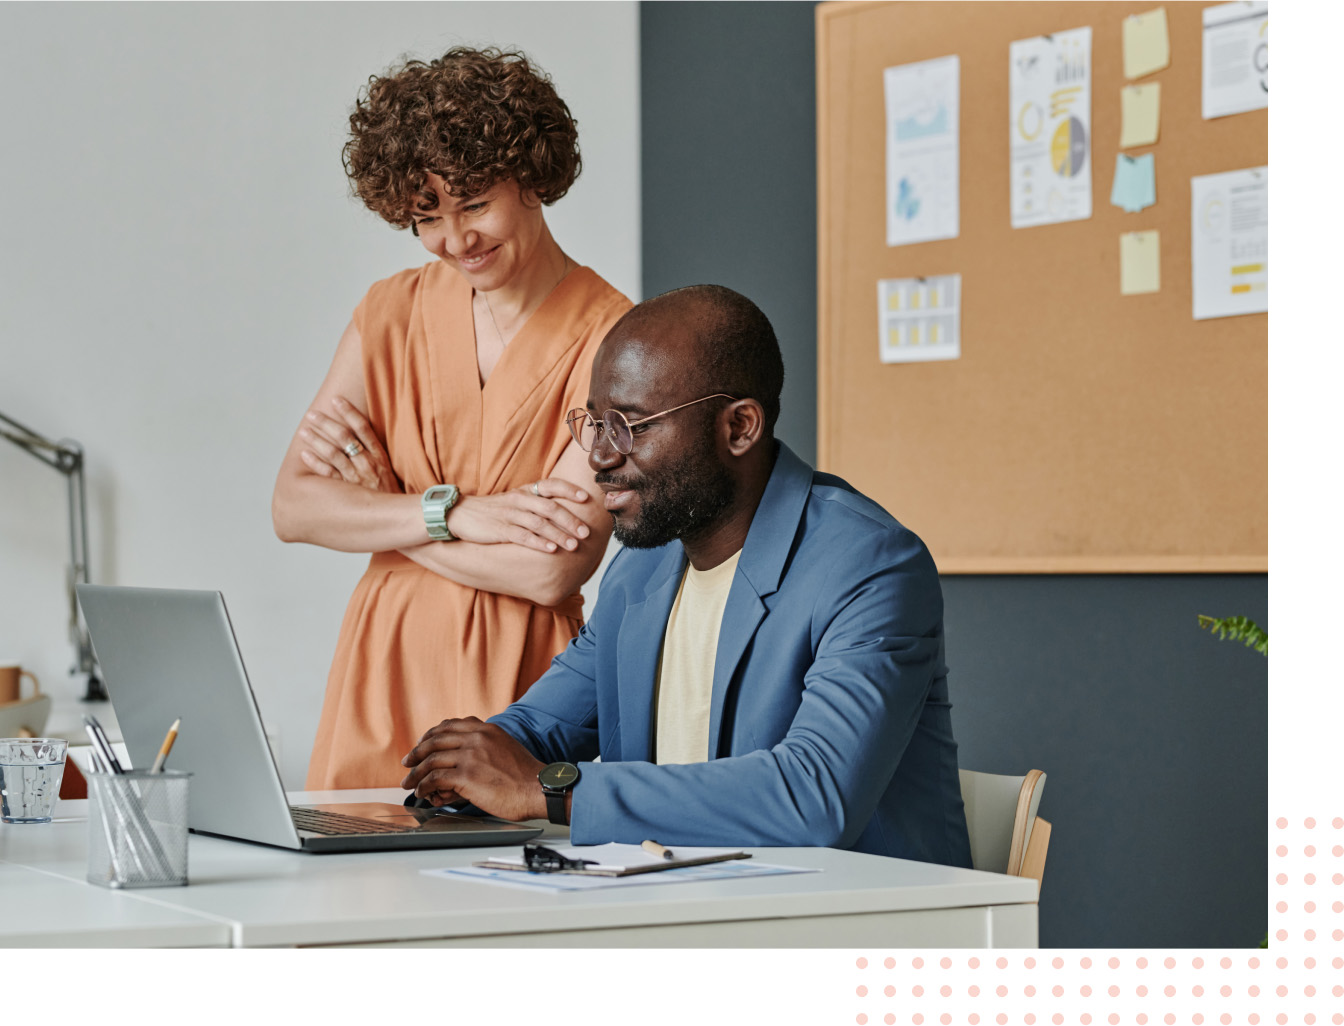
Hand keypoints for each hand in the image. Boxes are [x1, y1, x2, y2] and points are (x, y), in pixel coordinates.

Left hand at [299, 396, 398, 492]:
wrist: (397, 519)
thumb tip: (357, 437)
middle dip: (326, 423)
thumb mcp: (387, 471)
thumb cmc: (390, 494)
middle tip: (311, 414)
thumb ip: (373, 454)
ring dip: (317, 440)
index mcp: (379, 456)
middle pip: (345, 438)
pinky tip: (305, 454)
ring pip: (334, 454)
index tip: (336, 400)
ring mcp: (357, 477)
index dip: (349, 412)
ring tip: (303, 431)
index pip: (363, 428)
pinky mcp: (347, 492)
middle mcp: (368, 463)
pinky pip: (328, 475)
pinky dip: (316, 463)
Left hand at [400, 717, 547, 821]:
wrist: (538, 789)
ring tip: (409, 783)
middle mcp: (476, 738)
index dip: (430, 735)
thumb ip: (484, 747)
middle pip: (435, 740)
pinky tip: (423, 793)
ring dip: (416, 774)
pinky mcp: (466, 776)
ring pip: (431, 760)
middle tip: (408, 763)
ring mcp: (470, 756)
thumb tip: (461, 761)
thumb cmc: (524, 776)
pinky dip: (424, 787)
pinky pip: (435, 779)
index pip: (449, 725)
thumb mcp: (505, 748)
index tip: (422, 744)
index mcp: (486, 729)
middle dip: (417, 753)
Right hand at [446, 479, 593, 552]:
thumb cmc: (492, 511)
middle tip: (586, 532)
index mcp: (525, 491)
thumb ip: (536, 504)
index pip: (551, 484)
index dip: (570, 490)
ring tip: (574, 545)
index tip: (587, 499)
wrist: (459, 514)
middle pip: (550, 507)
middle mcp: (520, 500)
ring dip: (559, 535)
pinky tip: (551, 550)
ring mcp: (509, 514)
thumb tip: (564, 514)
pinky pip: (522, 536)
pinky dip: (538, 543)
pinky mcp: (499, 529)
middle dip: (570, 520)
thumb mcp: (514, 501)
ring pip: (540, 523)